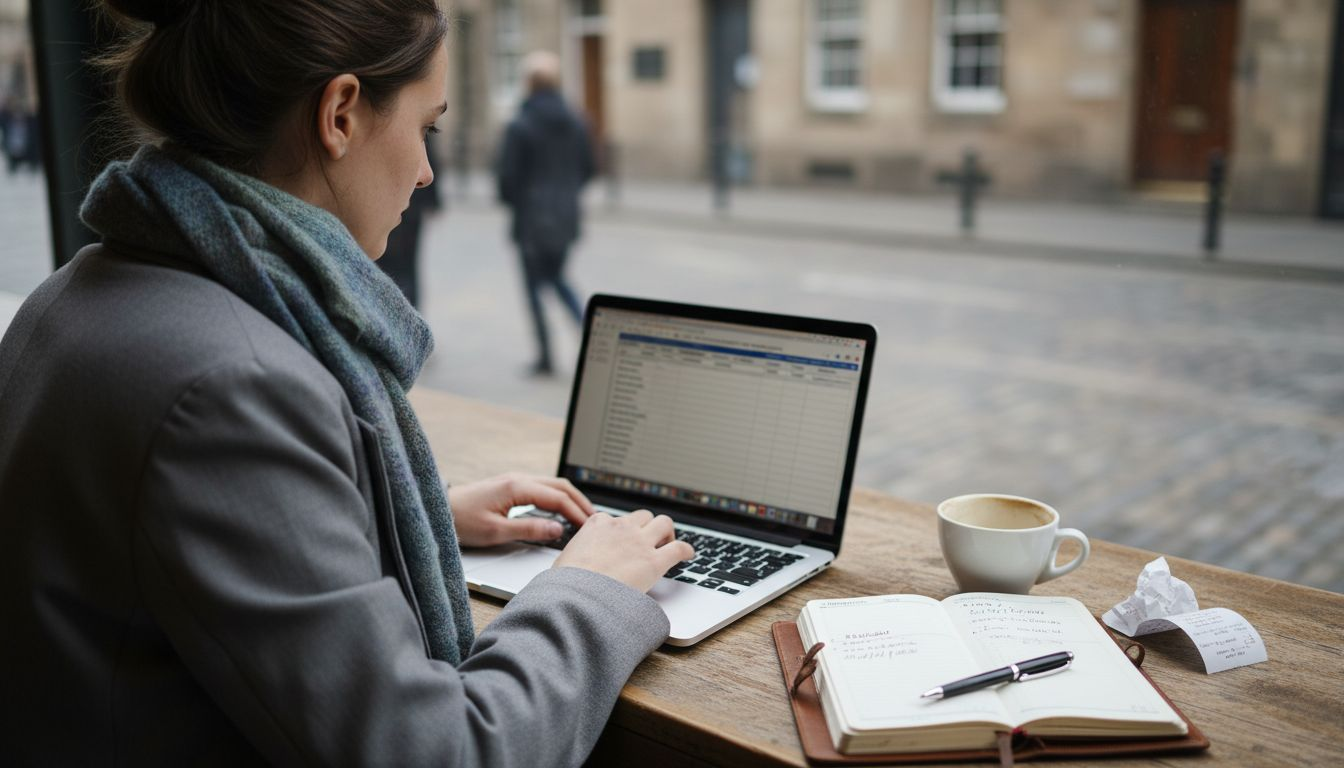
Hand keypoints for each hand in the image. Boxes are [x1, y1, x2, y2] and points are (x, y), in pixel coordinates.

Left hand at [449, 473, 593, 547]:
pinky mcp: (510, 486)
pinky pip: (541, 488)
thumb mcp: (496, 531)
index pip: (558, 498)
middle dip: (580, 502)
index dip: (577, 512)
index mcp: (517, 486)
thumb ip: (529, 529)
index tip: (590, 527)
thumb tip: (557, 529)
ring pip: (552, 485)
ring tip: (582, 515)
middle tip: (594, 520)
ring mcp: (514, 480)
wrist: (438, 509)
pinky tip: (561, 510)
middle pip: (560, 486)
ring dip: (570, 499)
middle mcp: (518, 478)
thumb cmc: (461, 520)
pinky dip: (557, 498)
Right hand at [553, 510, 695, 592]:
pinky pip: (679, 548)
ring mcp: (639, 543)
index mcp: (597, 524)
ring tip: (668, 545)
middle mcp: (620, 528)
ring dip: (667, 533)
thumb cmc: (566, 583)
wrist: (576, 595)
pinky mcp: (654, 562)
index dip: (622, 531)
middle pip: (643, 516)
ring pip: (663, 522)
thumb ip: (575, 556)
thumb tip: (571, 567)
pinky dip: (686, 550)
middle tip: (650, 541)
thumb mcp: (564, 560)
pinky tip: (687, 555)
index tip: (625, 540)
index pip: (615, 518)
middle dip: (648, 526)